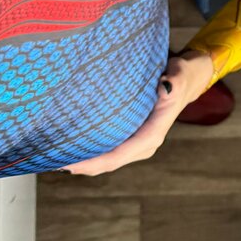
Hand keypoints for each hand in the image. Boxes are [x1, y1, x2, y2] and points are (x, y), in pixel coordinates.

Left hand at [62, 51, 213, 175]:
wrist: (187, 80)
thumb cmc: (181, 76)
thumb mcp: (179, 75)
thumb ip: (173, 80)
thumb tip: (166, 84)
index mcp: (153, 134)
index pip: (119, 155)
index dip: (94, 162)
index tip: (71, 163)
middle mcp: (145, 144)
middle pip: (109, 163)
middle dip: (83, 165)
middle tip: (53, 160)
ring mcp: (138, 143)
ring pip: (108, 160)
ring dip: (86, 161)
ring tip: (57, 155)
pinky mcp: (133, 137)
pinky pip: (110, 151)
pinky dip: (92, 153)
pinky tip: (75, 147)